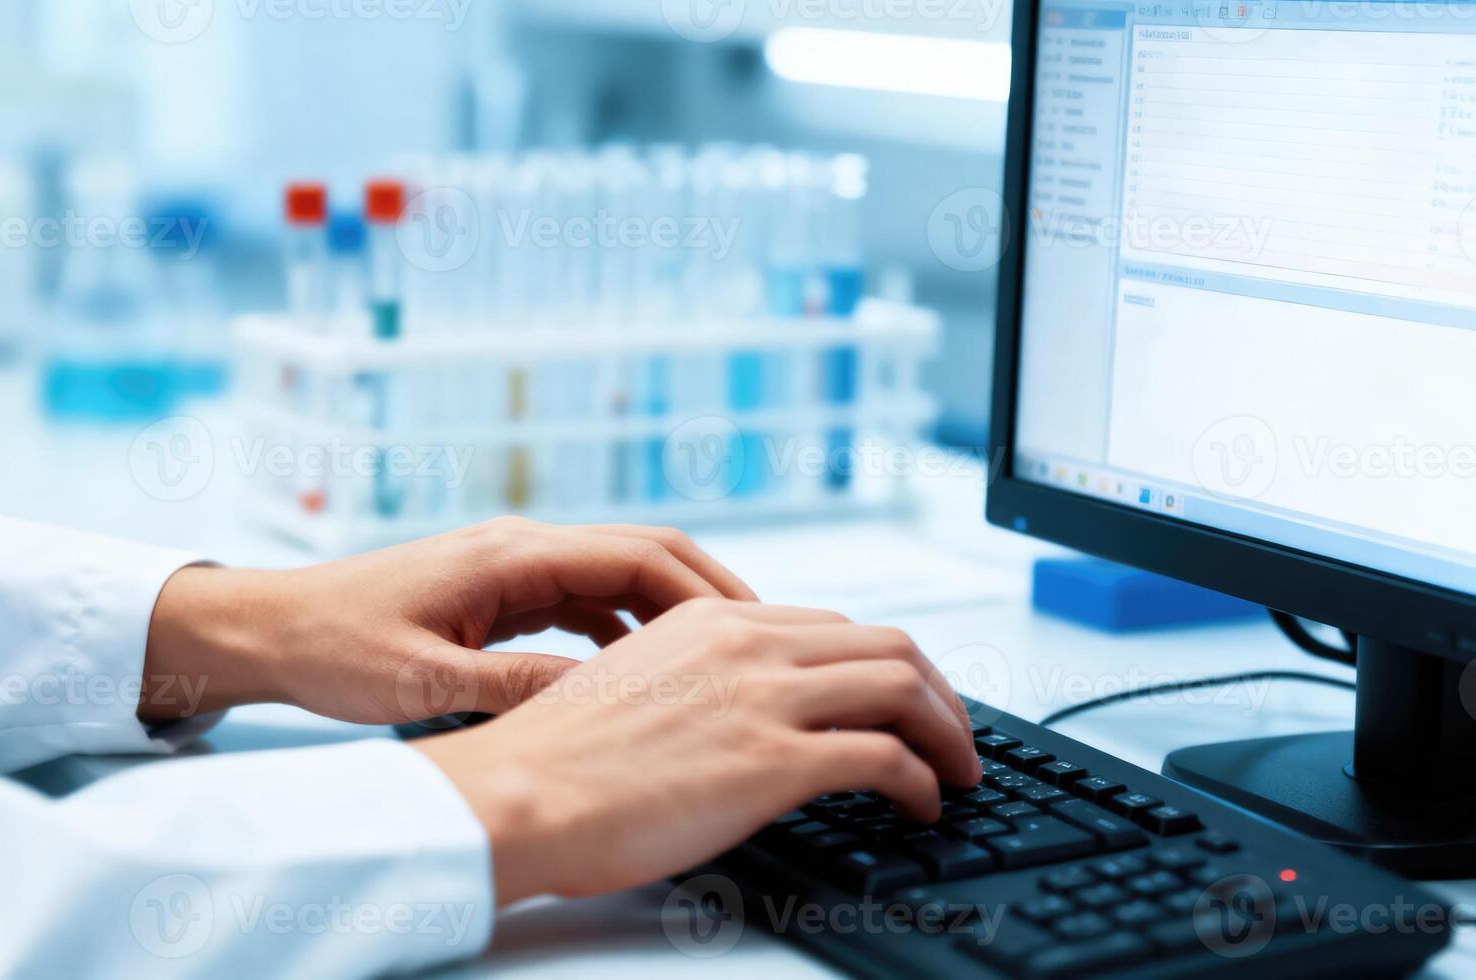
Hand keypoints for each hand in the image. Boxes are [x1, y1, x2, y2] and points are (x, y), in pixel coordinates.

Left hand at [139, 518, 756, 722]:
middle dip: (704, 594)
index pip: (635, 553)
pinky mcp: (501, 592)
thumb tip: (600, 697)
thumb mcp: (422, 682)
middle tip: (759, 643)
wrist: (271, 629)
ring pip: (617, 578)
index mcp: (509, 554)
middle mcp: (520, 548)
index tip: (750, 626)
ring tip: (718, 662)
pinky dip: (625, 628)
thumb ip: (512, 687)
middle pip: (641, 555)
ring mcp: (513, 567)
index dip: (702, 588)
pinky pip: (584, 602)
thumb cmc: (332, 647)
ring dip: (668, 613)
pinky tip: (647, 670)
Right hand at [414, 598, 980, 904]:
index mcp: (713, 621)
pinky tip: (923, 805)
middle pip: (888, 645)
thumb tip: (735, 713)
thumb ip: (696, 680)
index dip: (887, 665)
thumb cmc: (557, 757)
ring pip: (903, 688)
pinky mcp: (772, 761)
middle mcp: (748, 645)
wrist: (518, 792)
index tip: (903, 699)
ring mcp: (764, 698)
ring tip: (957, 772)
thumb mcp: (634, 683)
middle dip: (938, 692)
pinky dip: (923, 781)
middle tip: (953, 734)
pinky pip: (886, 758)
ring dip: (948, 733)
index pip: (835, 627)